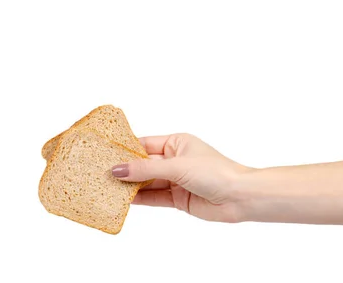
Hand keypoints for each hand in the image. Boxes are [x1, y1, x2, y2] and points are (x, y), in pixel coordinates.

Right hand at [111, 133, 250, 222]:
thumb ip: (145, 169)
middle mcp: (174, 160)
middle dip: (124, 170)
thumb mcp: (176, 166)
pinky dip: (139, 199)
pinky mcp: (177, 198)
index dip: (124, 150)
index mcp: (176, 143)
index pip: (143, 144)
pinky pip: (153, 197)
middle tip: (100, 173)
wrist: (241, 198)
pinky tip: (123, 199)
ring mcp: (175, 180)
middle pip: (142, 164)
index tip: (104, 154)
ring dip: (130, 186)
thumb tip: (118, 170)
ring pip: (146, 182)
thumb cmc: (216, 172)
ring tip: (106, 187)